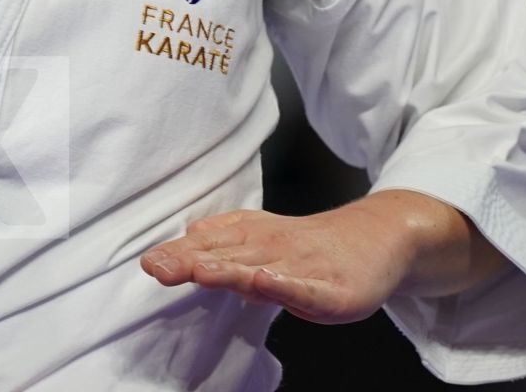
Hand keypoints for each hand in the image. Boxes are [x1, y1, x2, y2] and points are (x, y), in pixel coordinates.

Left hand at [138, 199, 418, 324]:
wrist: (376, 237)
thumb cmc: (313, 244)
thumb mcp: (264, 237)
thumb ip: (225, 241)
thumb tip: (187, 235)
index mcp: (252, 239)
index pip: (209, 249)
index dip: (179, 255)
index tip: (149, 262)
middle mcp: (272, 249)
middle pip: (228, 257)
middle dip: (191, 263)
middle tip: (158, 266)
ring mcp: (302, 267)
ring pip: (261, 269)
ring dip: (230, 270)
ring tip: (201, 272)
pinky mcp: (332, 289)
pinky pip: (306, 288)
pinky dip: (286, 285)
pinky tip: (267, 281)